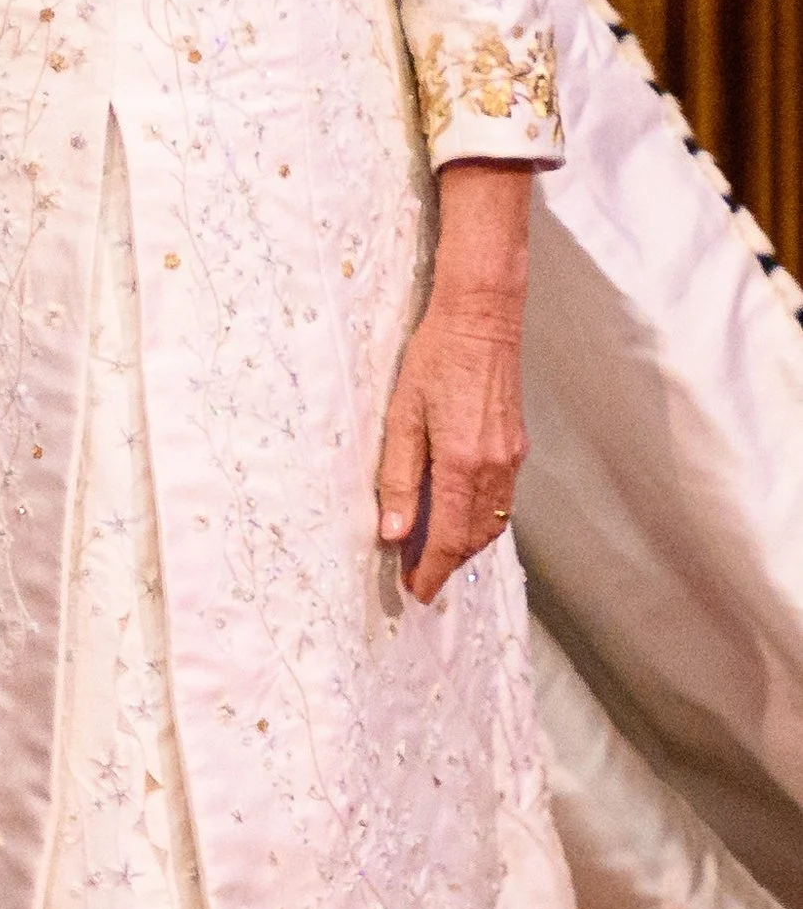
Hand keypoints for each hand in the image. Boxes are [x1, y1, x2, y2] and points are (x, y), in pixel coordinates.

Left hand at [377, 160, 531, 606]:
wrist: (483, 316)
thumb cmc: (436, 358)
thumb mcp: (402, 416)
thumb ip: (399, 478)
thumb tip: (393, 532)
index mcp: (462, 463)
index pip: (448, 538)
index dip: (431, 571)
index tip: (415, 591)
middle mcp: (495, 467)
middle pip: (474, 539)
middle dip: (447, 565)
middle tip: (417, 579)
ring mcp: (511, 458)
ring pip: (491, 523)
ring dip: (465, 546)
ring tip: (432, 556)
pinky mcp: (516, 446)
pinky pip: (500, 501)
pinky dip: (480, 521)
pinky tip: (458, 518)